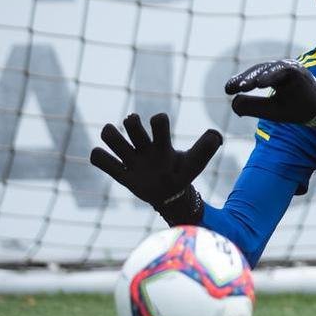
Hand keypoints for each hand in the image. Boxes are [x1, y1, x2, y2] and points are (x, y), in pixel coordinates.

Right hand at [89, 112, 221, 224]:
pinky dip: (99, 157)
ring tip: (123, 150)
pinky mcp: (121, 175)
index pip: (158, 122)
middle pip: (131, 124)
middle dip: (132, 124)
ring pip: (110, 136)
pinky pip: (99, 160)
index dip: (158, 121)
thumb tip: (216, 135)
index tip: (161, 126)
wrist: (170, 194)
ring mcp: (131, 160)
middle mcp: (144, 147)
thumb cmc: (182, 172)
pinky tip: (107, 161)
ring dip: (112, 136)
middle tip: (139, 135)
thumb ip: (206, 148)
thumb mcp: (195, 162)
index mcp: (162, 143)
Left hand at [225, 59, 315, 147]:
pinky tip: (260, 84)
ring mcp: (292, 68)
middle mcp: (282, 69)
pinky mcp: (301, 71)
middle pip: (259, 70)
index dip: (240, 81)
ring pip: (269, 68)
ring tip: (243, 86)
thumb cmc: (298, 110)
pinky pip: (284, 70)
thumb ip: (252, 106)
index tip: (227, 90)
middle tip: (231, 88)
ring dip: (255, 76)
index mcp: (274, 76)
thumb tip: (233, 103)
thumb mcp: (270, 110)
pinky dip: (272, 75)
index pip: (254, 75)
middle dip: (244, 79)